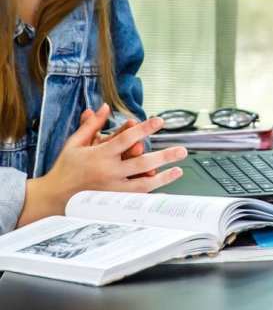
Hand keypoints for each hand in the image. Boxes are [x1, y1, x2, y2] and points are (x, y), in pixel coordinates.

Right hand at [17, 104, 187, 226]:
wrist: (53, 197)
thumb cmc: (65, 168)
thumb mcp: (75, 143)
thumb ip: (91, 125)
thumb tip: (103, 107)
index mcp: (99, 155)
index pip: (126, 139)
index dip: (144, 129)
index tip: (159, 121)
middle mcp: (108, 172)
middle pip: (141, 162)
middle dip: (164, 156)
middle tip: (182, 151)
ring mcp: (112, 189)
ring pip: (142, 184)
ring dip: (163, 177)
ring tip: (178, 170)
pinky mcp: (113, 202)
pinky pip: (135, 198)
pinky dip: (150, 194)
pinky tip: (163, 188)